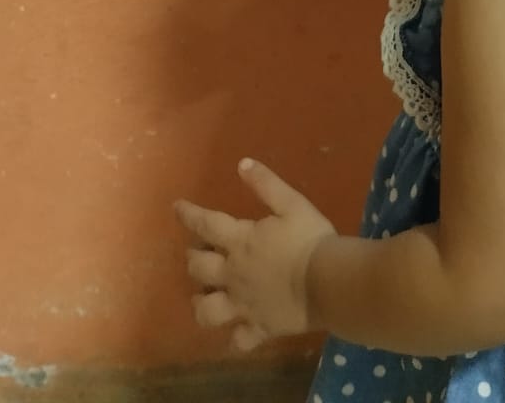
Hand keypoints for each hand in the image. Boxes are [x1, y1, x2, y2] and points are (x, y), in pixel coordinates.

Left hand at [175, 160, 336, 350]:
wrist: (328, 282)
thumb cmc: (309, 239)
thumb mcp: (291, 203)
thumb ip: (266, 184)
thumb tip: (242, 163)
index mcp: (240, 241)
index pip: (205, 224)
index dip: (188, 215)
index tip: (176, 208)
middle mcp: (233, 274)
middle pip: (199, 268)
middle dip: (193, 258)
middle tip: (198, 252)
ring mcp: (242, 305)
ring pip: (207, 310)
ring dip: (200, 302)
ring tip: (202, 296)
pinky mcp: (257, 328)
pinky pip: (239, 341)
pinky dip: (234, 338)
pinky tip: (234, 333)